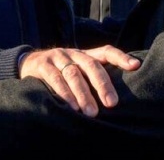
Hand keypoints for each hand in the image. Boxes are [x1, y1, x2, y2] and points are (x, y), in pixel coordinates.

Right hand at [19, 45, 140, 115]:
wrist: (28, 63)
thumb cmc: (60, 72)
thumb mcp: (77, 70)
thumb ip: (92, 78)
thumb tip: (115, 99)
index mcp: (85, 54)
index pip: (106, 51)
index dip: (121, 57)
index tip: (135, 66)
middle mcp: (74, 53)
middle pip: (91, 65)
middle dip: (103, 85)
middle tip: (112, 103)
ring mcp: (58, 58)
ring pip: (74, 74)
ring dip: (83, 94)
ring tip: (92, 112)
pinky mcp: (43, 65)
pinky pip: (55, 79)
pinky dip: (64, 93)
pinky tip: (71, 107)